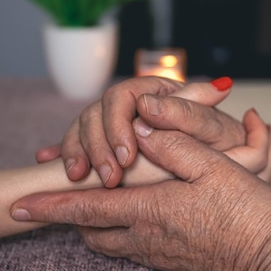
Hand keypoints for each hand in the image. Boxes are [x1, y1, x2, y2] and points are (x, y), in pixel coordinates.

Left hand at [12, 111, 270, 270]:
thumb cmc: (247, 211)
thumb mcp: (214, 166)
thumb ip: (172, 144)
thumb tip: (139, 128)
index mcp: (151, 210)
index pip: (86, 209)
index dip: (49, 207)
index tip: (19, 207)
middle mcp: (147, 238)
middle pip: (91, 232)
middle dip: (71, 217)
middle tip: (66, 198)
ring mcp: (159, 254)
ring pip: (110, 244)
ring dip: (96, 226)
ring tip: (98, 206)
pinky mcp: (173, 263)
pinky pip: (133, 250)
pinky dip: (121, 234)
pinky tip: (139, 218)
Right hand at [36, 76, 238, 187]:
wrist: (225, 167)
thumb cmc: (221, 145)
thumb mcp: (213, 128)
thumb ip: (192, 109)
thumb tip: (150, 103)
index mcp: (155, 91)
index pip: (123, 97)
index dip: (118, 126)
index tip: (127, 157)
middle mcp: (132, 105)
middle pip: (97, 113)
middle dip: (98, 146)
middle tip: (110, 178)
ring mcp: (115, 125)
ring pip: (82, 129)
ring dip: (77, 152)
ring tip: (79, 178)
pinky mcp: (105, 147)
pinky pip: (75, 145)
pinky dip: (61, 154)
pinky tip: (46, 162)